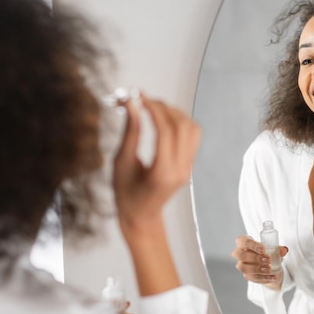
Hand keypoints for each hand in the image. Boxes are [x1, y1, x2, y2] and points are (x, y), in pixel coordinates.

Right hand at [112, 93, 200, 235]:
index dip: (153, 109)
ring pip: (191, 128)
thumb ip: (130, 133)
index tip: (139, 97)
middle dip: (163, 107)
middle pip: (182, 126)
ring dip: (174, 112)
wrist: (141, 215)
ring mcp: (188, 167)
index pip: (165, 131)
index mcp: (163, 173)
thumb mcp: (122, 163)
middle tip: (144, 100)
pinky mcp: (189, 164)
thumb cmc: (127, 194)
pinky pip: (192, 136)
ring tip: (153, 107)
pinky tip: (164, 119)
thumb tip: (131, 105)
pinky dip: (180, 122)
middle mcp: (180, 170)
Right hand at [231, 235, 287, 289]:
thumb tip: (284, 250)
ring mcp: (242, 265)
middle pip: (240, 254)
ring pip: (243, 267)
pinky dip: (264, 277)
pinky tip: (272, 277)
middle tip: (268, 260)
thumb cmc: (268, 252)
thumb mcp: (273, 249)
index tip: (263, 249)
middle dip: (254, 258)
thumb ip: (278, 249)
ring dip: (257, 268)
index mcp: (244, 242)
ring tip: (269, 269)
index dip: (252, 245)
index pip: (243, 241)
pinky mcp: (247, 275)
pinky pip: (252, 277)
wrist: (270, 266)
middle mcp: (240, 253)